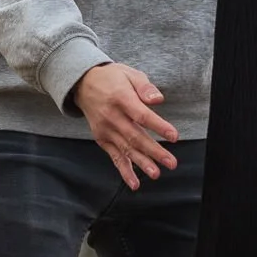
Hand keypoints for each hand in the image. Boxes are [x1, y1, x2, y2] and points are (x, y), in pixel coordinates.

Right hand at [73, 62, 178, 188]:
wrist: (83, 84)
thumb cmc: (112, 78)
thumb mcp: (129, 73)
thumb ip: (145, 87)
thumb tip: (158, 100)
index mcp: (121, 98)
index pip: (142, 115)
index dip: (158, 127)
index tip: (174, 136)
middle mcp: (111, 116)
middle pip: (135, 136)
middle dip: (154, 151)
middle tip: (171, 162)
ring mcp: (105, 130)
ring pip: (126, 149)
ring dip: (141, 163)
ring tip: (155, 173)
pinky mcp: (101, 139)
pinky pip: (114, 157)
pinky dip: (124, 171)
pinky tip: (134, 183)